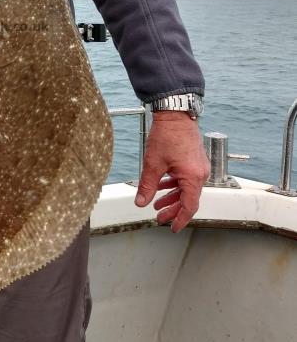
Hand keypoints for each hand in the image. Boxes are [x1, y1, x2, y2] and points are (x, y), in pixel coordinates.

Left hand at [134, 111, 209, 232]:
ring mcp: (198, 166)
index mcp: (193, 178)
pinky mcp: (194, 160)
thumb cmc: (167, 135)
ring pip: (186, 189)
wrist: (175, 114)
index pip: (189, 207)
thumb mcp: (153, 164)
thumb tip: (141, 202)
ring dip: (171, 197)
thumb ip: (147, 185)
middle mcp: (200, 174)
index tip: (172, 228)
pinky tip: (162, 186)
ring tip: (157, 204)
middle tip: (159, 217)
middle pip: (187, 199)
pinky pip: (185, 178)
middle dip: (172, 210)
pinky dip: (174, 185)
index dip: (180, 219)